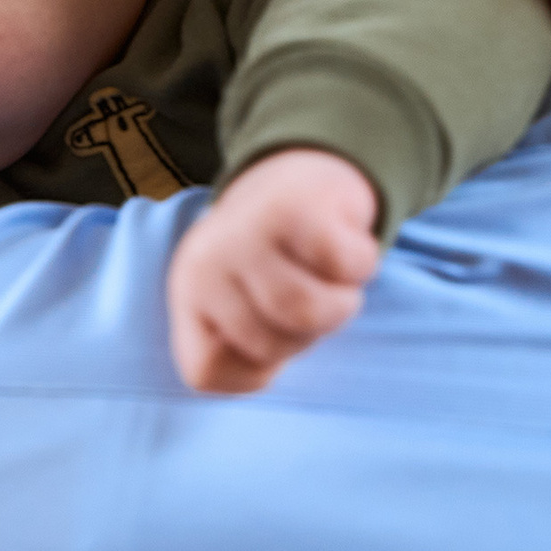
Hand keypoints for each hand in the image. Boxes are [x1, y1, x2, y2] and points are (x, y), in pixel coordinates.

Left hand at [168, 148, 382, 393]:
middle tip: (309, 297)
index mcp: (188, 293)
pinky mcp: (296, 207)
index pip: (205, 373)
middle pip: (270, 346)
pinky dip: (362, 265)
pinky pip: (347, 268)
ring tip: (332, 279)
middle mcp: (206, 261)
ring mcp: (248, 232)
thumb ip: (238, 352)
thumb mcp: (239, 305)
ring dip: (341, 304)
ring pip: (311, 312)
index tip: (272, 335)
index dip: (252, 371)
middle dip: (305, 337)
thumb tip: (256, 374)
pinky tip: (345, 245)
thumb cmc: (275, 260)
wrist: (299, 176)